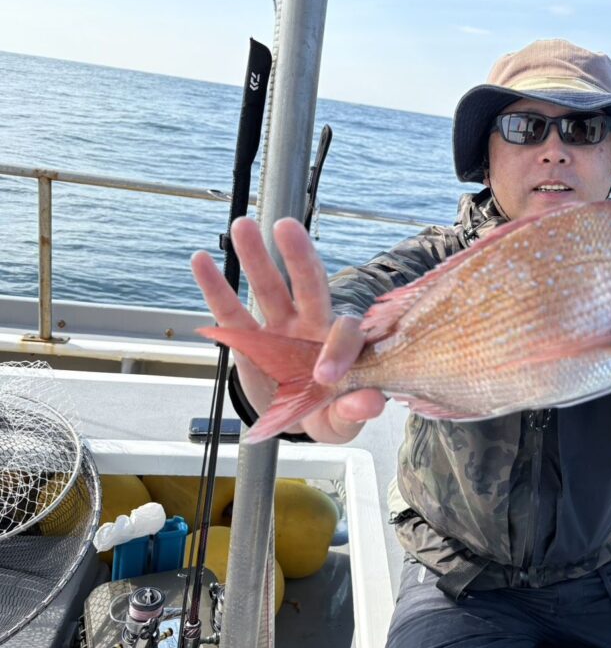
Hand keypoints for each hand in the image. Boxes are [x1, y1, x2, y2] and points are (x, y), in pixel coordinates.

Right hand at [191, 217, 386, 442]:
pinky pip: (230, 312)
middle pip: (310, 285)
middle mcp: (313, 326)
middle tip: (287, 227)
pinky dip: (216, 287)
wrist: (300, 420)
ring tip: (241, 226)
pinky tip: (201, 260)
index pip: (345, 334)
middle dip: (299, 257)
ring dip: (256, 258)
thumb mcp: (344, 422)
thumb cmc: (330, 415)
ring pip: (269, 288)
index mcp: (344, 345)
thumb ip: (355, 412)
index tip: (325, 376)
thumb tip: (372, 402)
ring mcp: (280, 328)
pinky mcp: (250, 340)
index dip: (338, 350)